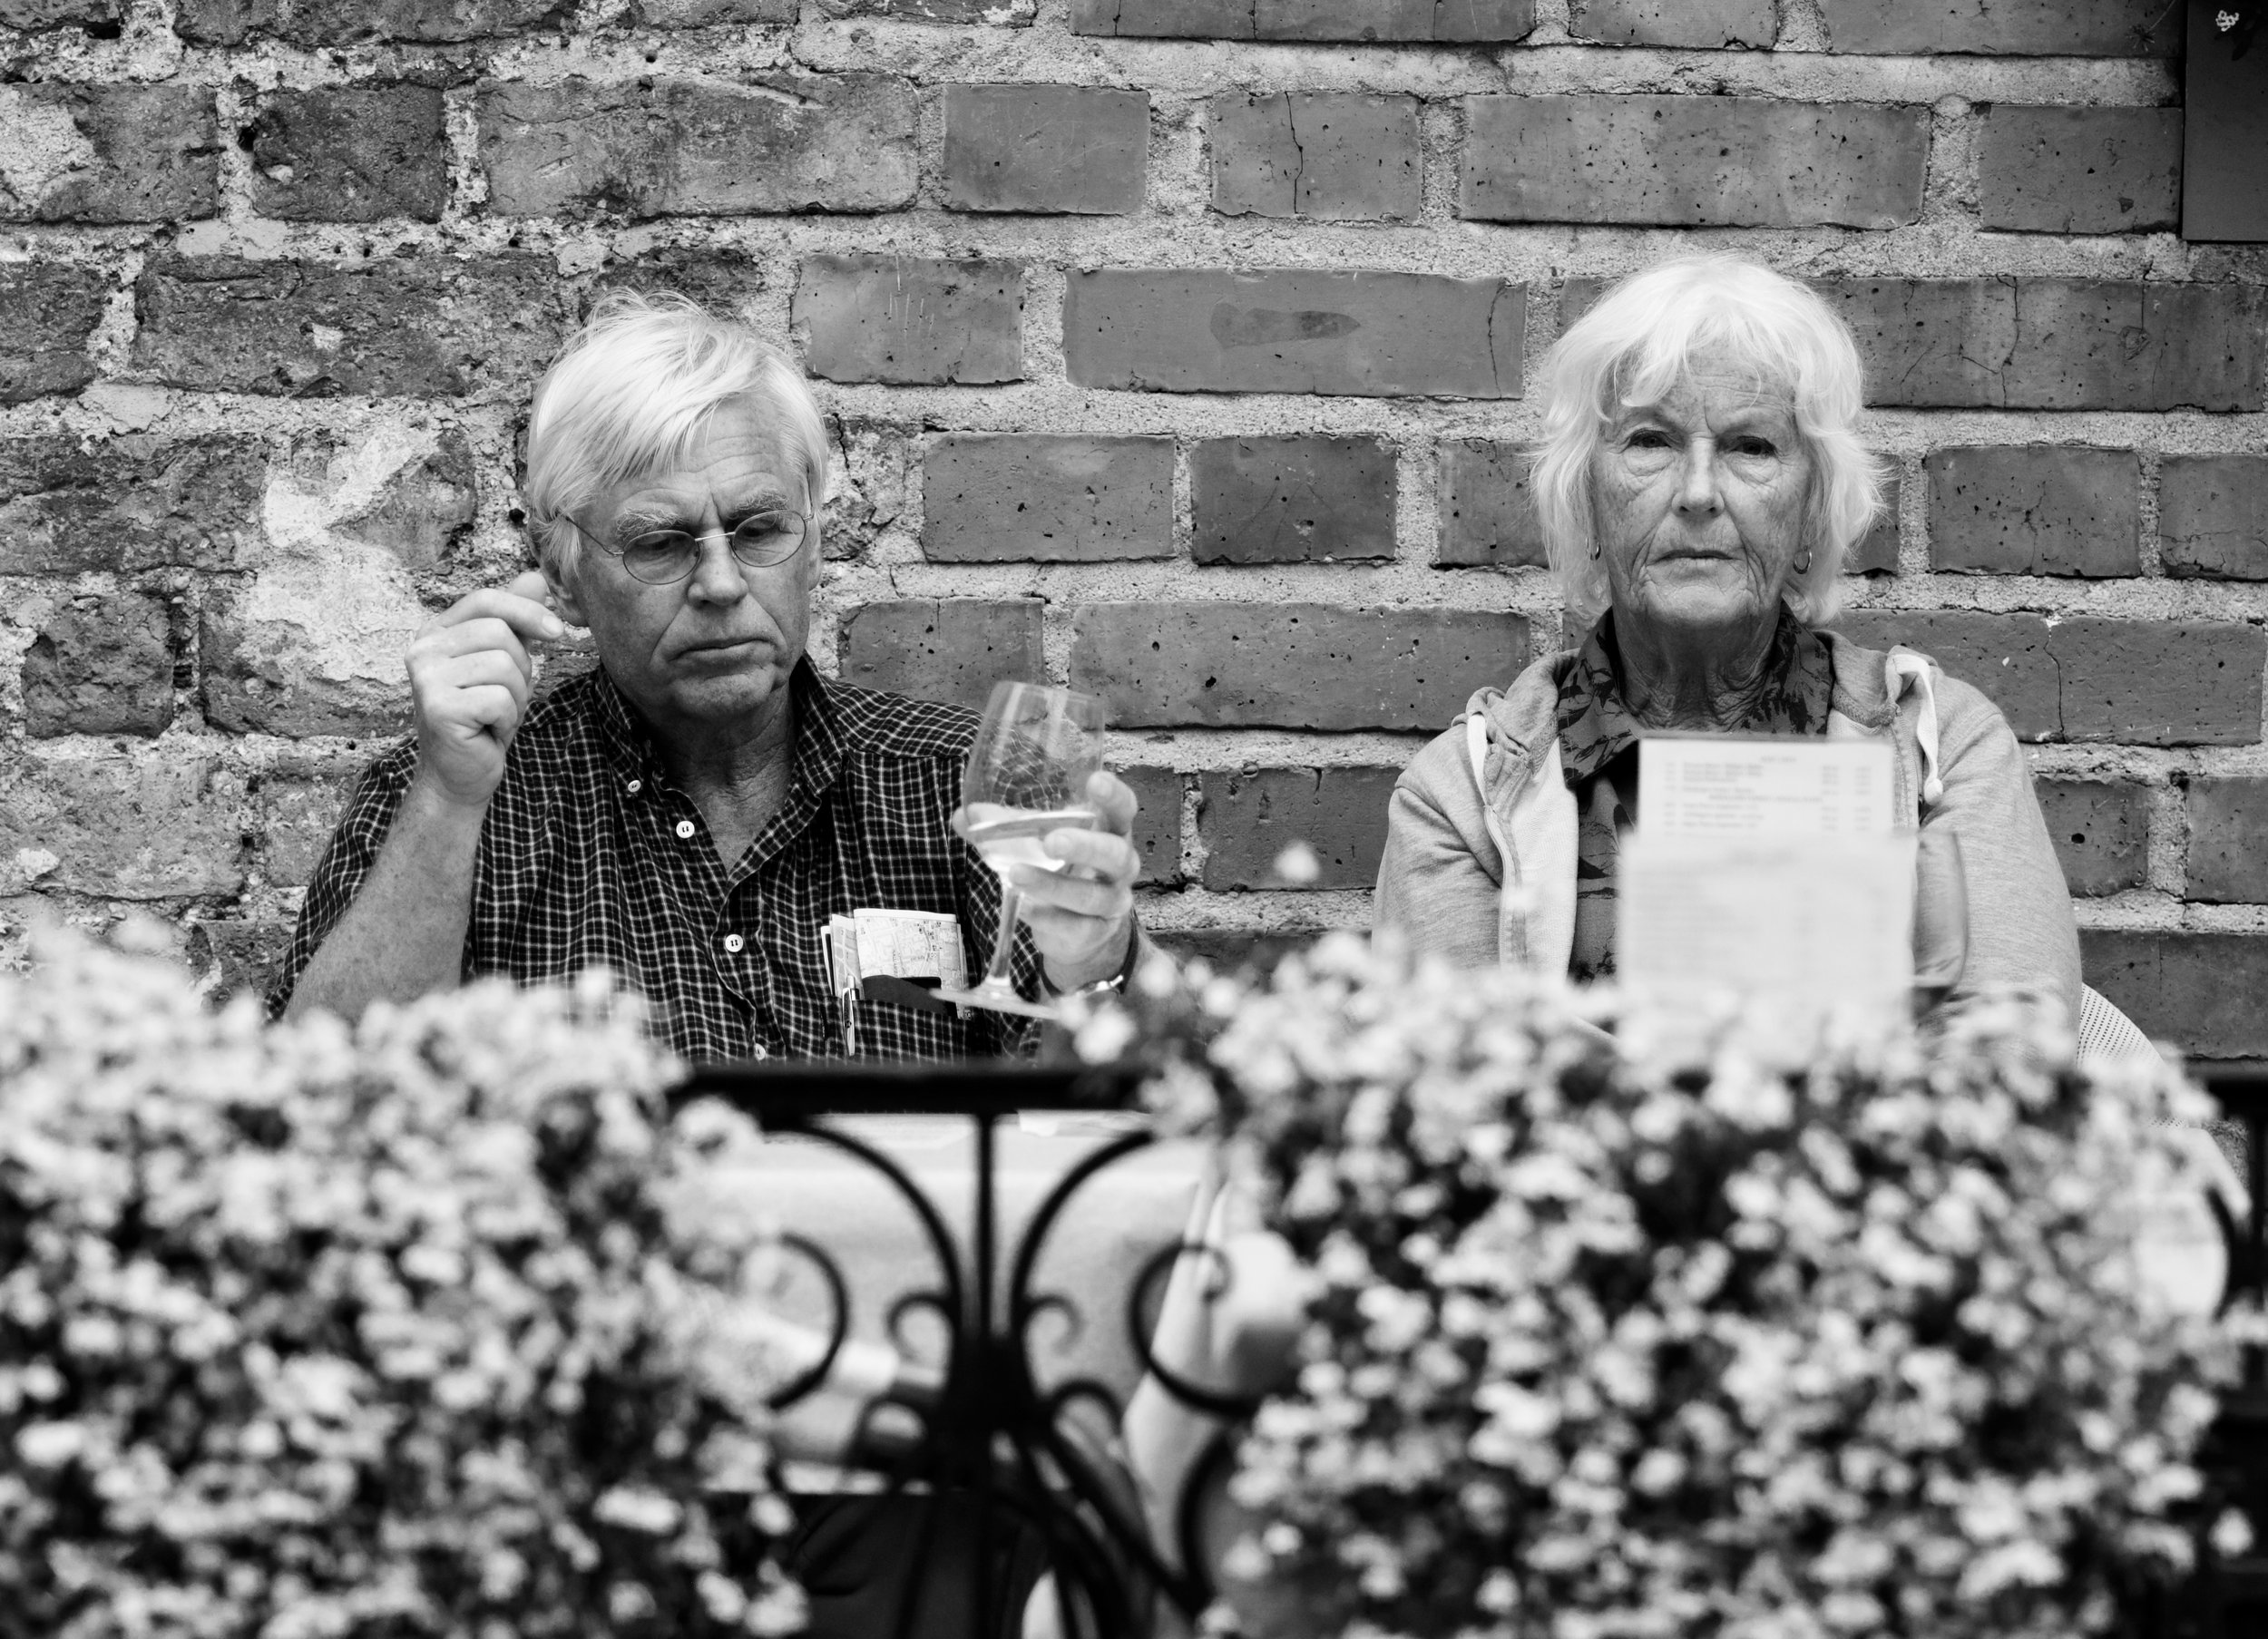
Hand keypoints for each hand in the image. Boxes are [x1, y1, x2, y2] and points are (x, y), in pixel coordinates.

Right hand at [404, 570, 564, 810]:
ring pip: (504, 665)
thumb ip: (516, 621)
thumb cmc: (484, 717)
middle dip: (521, 667)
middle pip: (500, 633)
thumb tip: (537, 576)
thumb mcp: (505, 662)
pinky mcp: (438, 708)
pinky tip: (489, 730)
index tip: (557, 631)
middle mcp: (422, 650)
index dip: (527, 610)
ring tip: (496, 713)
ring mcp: (425, 679)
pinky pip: (500, 698)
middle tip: (507, 696)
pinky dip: (508, 718)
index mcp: (435, 632)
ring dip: (516, 696)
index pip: (486, 600)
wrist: (460, 773)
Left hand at [957, 770, 1139, 990]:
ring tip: (1016, 874)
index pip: (1124, 810)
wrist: (1080, 930)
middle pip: (1115, 854)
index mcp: (1109, 832)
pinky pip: (1075, 927)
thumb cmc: (1063, 869)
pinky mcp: (1095, 932)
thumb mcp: (1038, 842)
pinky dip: (1048, 917)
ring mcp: (1111, 902)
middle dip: (1085, 846)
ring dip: (1052, 885)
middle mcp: (1119, 866)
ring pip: (1090, 895)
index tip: (1095, 781)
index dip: (1114, 796)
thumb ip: (1004, 827)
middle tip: (1051, 841)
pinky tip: (1025, 908)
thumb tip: (963, 816)